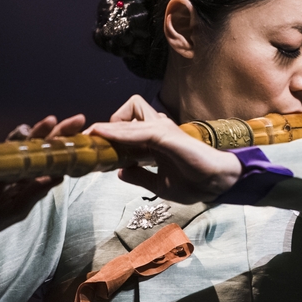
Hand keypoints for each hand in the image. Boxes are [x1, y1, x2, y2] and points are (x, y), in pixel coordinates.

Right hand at [0, 113, 85, 237]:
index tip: (86, 140)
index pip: (53, 161)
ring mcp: (4, 160)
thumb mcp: (16, 210)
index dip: (68, 150)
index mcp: (30, 178)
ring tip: (53, 121)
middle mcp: (20, 166)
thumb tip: (59, 177)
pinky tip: (26, 132)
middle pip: (43, 146)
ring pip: (25, 141)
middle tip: (78, 120)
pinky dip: (15, 138)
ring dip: (39, 131)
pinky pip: (3, 146)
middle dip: (60, 133)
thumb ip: (34, 193)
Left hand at [86, 95, 241, 203]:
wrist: (217, 184)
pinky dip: (118, 132)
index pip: (125, 129)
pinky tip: (103, 135)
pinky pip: (137, 130)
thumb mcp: (159, 184)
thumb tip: (121, 171)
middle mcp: (156, 130)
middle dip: (101, 129)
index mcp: (154, 141)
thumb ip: (140, 176)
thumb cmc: (194, 182)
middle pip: (122, 118)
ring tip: (89, 138)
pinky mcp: (166, 135)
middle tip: (84, 142)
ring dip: (106, 129)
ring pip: (126, 118)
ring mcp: (161, 130)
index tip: (90, 148)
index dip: (106, 136)